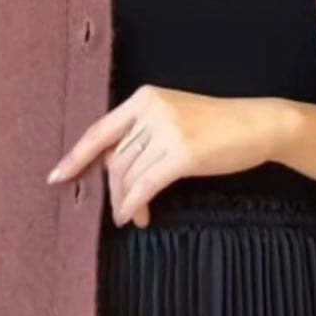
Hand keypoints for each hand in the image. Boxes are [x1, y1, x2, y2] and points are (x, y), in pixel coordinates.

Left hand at [46, 85, 294, 227]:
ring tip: (133, 216)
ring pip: (129, 175)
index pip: (100, 130)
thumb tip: (115, 170)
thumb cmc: (218, 126)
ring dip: (126, 202)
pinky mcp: (183, 153)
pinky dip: (135, 205)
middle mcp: (151, 110)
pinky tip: (136, 217)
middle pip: (115, 159)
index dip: (76, 156)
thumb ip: (144, 134)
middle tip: (118, 211)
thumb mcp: (176, 117)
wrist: (258, 124)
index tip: (57, 176)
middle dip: (112, 190)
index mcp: (144, 98)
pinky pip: (146, 186)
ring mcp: (168, 130)